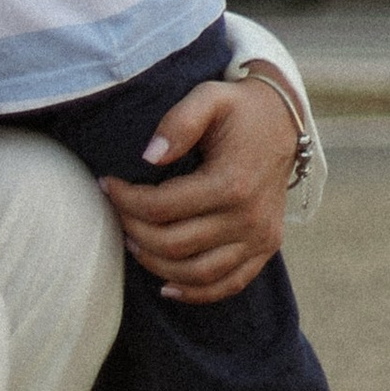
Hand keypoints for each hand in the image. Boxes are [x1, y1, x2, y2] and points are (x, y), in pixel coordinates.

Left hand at [98, 75, 298, 305]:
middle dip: (135, 231)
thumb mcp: (209, 97)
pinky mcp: (266, 249)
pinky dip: (196, 293)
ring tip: (133, 242)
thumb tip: (148, 156)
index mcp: (232, 182)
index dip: (126, 200)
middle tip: (116, 213)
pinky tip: (167, 287)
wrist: (283, 121)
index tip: (106, 185)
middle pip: (175, 244)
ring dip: (157, 265)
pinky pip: (229, 284)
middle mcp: (249, 218)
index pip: (163, 206)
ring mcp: (260, 238)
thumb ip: (179, 121)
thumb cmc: (239, 109)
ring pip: (198, 273)